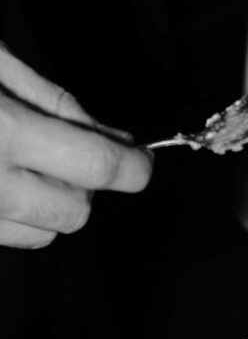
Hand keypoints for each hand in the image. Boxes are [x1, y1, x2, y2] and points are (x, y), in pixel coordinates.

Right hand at [0, 44, 152, 249]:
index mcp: (3, 130)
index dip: (132, 168)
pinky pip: (13, 237)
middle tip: (71, 151)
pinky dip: (21, 215)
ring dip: (53, 203)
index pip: (96, 166)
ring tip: (28, 163)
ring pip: (45, 233)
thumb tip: (111, 137)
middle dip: (86, 185)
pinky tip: (6, 180)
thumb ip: (55, 102)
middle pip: (75, 212)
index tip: (142, 161)